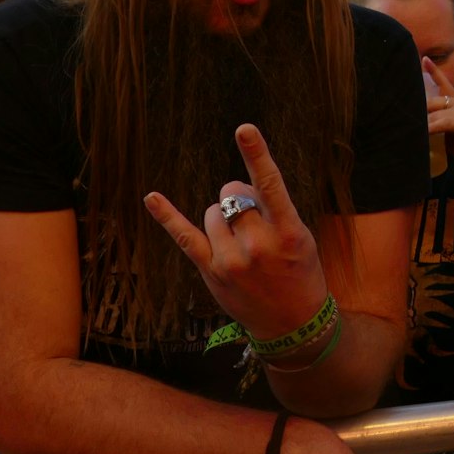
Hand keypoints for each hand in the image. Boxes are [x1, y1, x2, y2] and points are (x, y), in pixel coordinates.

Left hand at [142, 125, 327, 341]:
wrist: (293, 324)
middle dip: (240, 199)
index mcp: (287, 232)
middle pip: (233, 195)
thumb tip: (238, 191)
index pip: (270, 185)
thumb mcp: (301, 238)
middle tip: (254, 220)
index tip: (243, 129)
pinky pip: (184, 236)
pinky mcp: (211, 270)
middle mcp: (257, 245)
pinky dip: (167, 216)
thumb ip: (273, 211)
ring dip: (223, 218)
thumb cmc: (300, 273)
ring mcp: (230, 260)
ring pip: (212, 212)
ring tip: (242, 242)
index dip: (256, 155)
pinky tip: (152, 198)